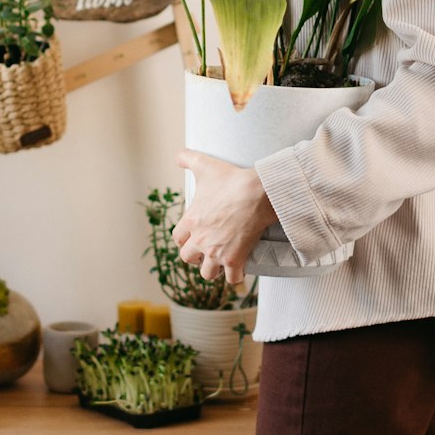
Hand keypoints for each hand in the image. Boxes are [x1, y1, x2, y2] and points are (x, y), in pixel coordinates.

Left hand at [172, 150, 274, 283]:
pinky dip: (236, 277)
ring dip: (214, 269)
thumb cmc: (231, 180)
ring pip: (207, 274)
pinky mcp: (235, 260)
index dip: (184, 238)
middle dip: (196, 255)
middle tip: (207, 249)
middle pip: (188, 259)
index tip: (194, 235)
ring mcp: (217, 253)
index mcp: (190, 222)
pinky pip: (233, 280)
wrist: (257, 193)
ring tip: (222, 261)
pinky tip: (240, 268)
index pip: (177, 239)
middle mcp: (200, 240)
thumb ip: (188, 158)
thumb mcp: (205, 165)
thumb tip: (178, 155)